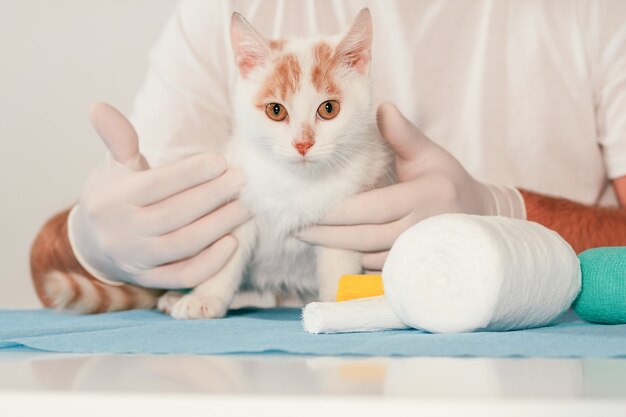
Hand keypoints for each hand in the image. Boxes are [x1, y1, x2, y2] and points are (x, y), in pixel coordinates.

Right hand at [68, 103, 249, 287]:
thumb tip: (99, 106)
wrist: (94, 243)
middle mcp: (121, 232)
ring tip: (244, 208)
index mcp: (113, 199)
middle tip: (241, 181)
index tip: (221, 161)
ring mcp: (136, 260)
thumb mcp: (115, 167)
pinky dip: (210, 263)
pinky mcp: (150, 281)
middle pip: (173, 215)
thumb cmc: (116, 196)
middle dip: (212, 197)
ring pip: (182, 245)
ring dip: (217, 226)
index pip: (156, 185)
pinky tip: (233, 242)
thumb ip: (119, 140)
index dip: (190, 173)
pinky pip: (184, 276)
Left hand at [298, 102, 524, 270]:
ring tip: (307, 237)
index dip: (338, 213)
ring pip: (368, 258)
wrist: (479, 216)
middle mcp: (423, 229)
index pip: (371, 209)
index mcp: (424, 196)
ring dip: (336, 250)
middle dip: (326, 235)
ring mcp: (420, 254)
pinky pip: (378, 269)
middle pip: (364, 238)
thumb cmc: (448, 179)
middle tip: (295, 228)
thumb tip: (382, 107)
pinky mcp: (416, 268)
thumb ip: (403, 134)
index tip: (309, 210)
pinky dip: (353, 261)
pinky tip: (334, 249)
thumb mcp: (429, 153)